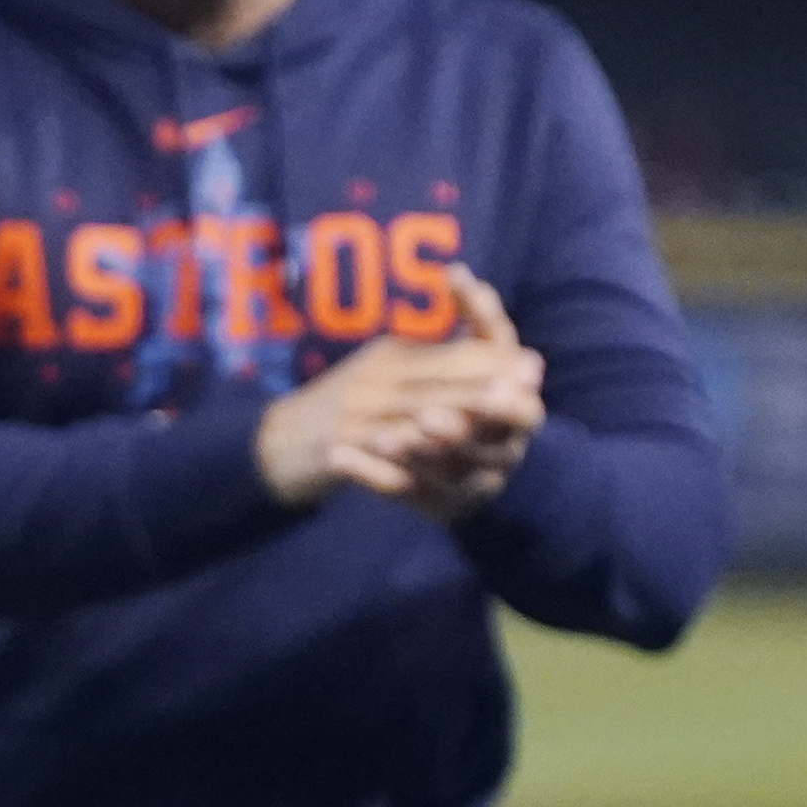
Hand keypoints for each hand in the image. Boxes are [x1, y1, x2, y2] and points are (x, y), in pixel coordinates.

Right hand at [253, 271, 543, 514]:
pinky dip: (417, 449)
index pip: (448, 350)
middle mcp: (374, 376)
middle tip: (528, 385)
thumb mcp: (384, 378)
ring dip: (460, 409)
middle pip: (440, 375)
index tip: (533, 364)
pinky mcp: (338, 444)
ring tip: (498, 415)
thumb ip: (430, 367)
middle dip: (486, 380)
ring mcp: (355, 409)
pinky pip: (382, 446)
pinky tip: (447, 456)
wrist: (273, 447)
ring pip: (417, 408)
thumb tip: (492, 360)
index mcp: (391, 356)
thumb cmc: (341, 412)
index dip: (491, 357)